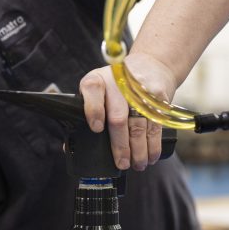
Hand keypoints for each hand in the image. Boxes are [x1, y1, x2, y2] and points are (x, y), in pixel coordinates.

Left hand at [79, 52, 176, 170]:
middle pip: (119, 117)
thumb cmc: (118, 84)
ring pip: (140, 125)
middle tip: (122, 163)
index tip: (96, 128)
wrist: (150, 64)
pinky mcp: (157, 98)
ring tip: (138, 165)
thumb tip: (71, 147)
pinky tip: (151, 156)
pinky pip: (156, 125)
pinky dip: (154, 144)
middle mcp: (118, 84)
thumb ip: (87, 112)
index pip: (92, 91)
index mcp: (97, 80)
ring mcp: (140, 91)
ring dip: (140, 150)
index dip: (93, 110)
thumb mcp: (99, 88)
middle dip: (120, 145)